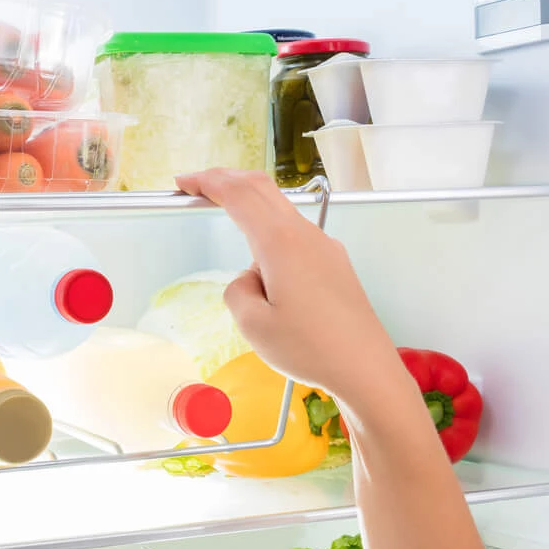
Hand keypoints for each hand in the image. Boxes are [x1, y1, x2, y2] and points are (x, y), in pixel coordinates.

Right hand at [175, 169, 406, 406]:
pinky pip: (296, 238)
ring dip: (251, 212)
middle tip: (199, 186)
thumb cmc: (312, 350)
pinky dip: (272, 239)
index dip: (206, 182)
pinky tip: (270, 276)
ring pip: (280, 212)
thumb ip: (237, 291)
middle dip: (227, 180)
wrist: (365, 368)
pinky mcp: (335, 263)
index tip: (184, 182)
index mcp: (281, 243)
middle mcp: (306, 236)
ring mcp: (324, 247)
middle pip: (262, 188)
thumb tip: (249, 279)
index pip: (238, 194)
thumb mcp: (253, 326)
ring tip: (239, 253)